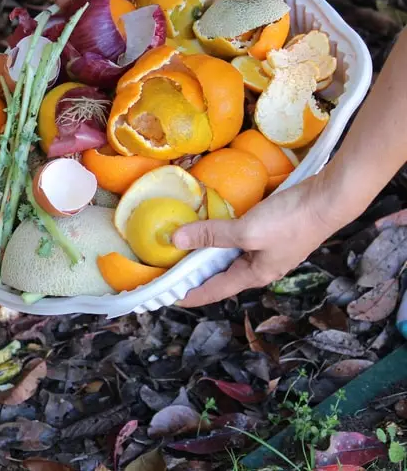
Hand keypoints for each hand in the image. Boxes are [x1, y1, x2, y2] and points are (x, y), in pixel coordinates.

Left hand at [170, 176, 338, 306]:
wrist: (328, 200)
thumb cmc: (291, 221)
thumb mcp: (247, 230)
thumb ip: (212, 235)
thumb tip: (176, 239)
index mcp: (254, 275)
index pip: (214, 291)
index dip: (190, 294)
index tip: (168, 298)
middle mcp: (259, 267)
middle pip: (219, 275)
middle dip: (194, 275)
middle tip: (168, 271)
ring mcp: (266, 250)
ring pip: (228, 256)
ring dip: (205, 254)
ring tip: (181, 250)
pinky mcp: (270, 233)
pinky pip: (237, 240)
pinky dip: (220, 237)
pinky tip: (209, 226)